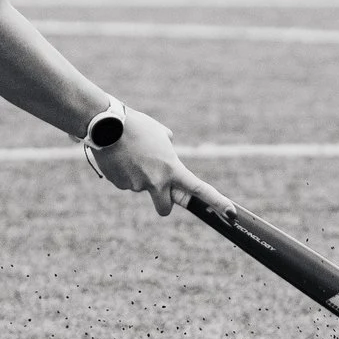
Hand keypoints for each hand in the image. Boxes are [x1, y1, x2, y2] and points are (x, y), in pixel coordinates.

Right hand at [89, 107, 216, 217]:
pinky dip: (125, 173)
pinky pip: (126, 182)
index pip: (199, 189)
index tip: (231, 213)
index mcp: (172, 169)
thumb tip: (168, 150)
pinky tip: (120, 158)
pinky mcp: (120, 184)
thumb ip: (169, 147)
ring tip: (132, 155)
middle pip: (164, 208)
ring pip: (142, 188)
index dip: (217, 202)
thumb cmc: (137, 125)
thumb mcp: (161, 133)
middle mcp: (156, 182)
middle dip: (163, 202)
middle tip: (158, 187)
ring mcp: (136, 185)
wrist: (107, 125)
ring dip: (139, 176)